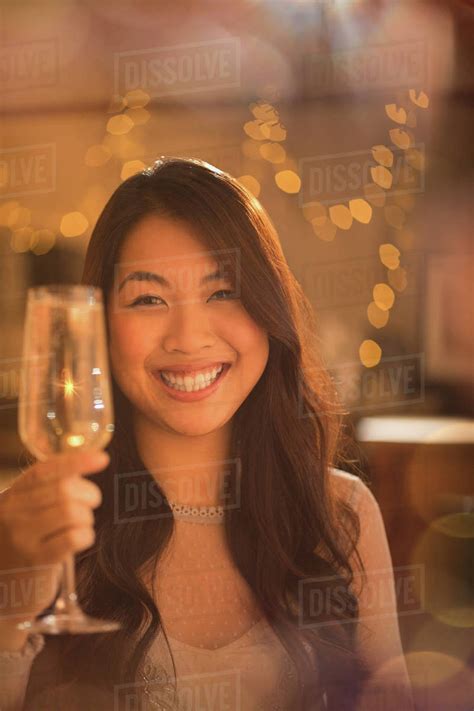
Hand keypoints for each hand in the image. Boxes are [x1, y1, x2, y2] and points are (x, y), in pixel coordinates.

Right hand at [0, 450, 108, 627]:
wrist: (3, 589)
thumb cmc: (23, 544)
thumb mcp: (25, 511)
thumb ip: (48, 489)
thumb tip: (87, 463)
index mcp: (12, 495)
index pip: (45, 470)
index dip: (76, 461)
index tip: (102, 459)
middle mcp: (12, 513)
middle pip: (64, 489)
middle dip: (89, 494)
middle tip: (92, 502)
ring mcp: (22, 538)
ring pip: (72, 512)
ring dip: (87, 518)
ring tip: (81, 525)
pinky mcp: (36, 561)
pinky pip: (74, 537)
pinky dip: (86, 535)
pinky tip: (79, 540)